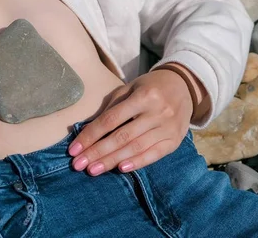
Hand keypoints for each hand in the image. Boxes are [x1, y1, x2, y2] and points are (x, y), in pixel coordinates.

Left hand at [68, 65, 198, 175]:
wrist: (184, 86)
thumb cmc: (149, 87)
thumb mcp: (129, 88)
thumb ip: (111, 107)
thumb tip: (88, 131)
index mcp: (143, 96)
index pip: (111, 119)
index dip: (91, 135)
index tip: (74, 149)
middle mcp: (157, 112)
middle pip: (122, 136)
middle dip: (98, 152)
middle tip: (78, 164)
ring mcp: (168, 128)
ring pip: (136, 147)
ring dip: (112, 161)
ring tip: (93, 170)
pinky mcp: (175, 140)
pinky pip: (155, 154)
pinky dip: (138, 162)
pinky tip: (121, 169)